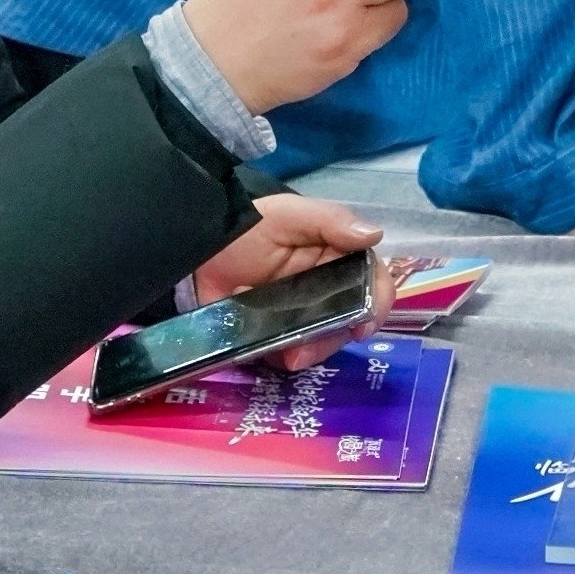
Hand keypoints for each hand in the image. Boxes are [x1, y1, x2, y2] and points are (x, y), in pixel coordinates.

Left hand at [189, 196, 389, 372]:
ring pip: (325, 341)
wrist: (197, 249)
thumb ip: (330, 221)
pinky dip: (287, 358)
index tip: (362, 326)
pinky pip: (294, 353)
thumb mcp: (288, 215)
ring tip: (288, 356)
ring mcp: (305, 314)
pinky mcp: (280, 334)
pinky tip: (272, 355)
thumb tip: (375, 235)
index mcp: (340, 257)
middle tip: (307, 349)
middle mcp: (330, 288)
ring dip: (312, 352)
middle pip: (352, 320)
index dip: (377, 304)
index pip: (373, 281)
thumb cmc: (248, 225)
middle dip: (335, 338)